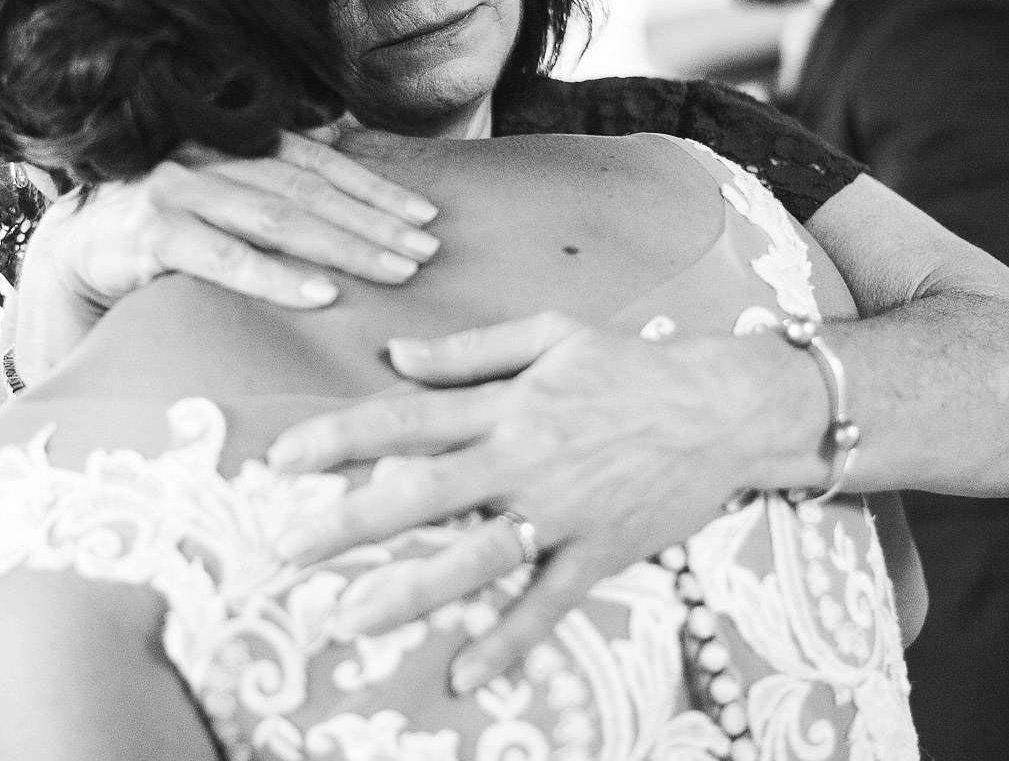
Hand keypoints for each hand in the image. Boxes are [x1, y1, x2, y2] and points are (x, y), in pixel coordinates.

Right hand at [44, 127, 440, 310]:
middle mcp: (206, 157)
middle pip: (306, 190)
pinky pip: (223, 257)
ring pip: (275, 218)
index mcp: (230, 143)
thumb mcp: (218, 196)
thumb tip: (345, 154)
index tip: (426, 216)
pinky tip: (321, 295)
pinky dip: (276, 277)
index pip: (316, 161)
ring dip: (342, 246)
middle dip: (373, 221)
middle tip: (427, 251)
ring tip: (394, 271)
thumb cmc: (159, 229)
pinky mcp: (150, 235)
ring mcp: (176, 192)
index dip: (374, 186)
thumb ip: (272, 179)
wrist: (73, 255)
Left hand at [265, 313, 796, 692]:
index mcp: (507, 403)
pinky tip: (468, 675)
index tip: (282, 460)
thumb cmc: (633, 363)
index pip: (406, 419)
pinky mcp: (600, 552)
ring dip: (409, 592)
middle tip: (287, 549)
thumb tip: (394, 353)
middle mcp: (525, 459)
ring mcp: (562, 511)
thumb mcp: (550, 333)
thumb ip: (468, 350)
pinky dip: (510, 641)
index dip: (338, 438)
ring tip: (349, 619)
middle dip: (348, 522)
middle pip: (421, 494)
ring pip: (474, 557)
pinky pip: (547, 603)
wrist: (726, 405)